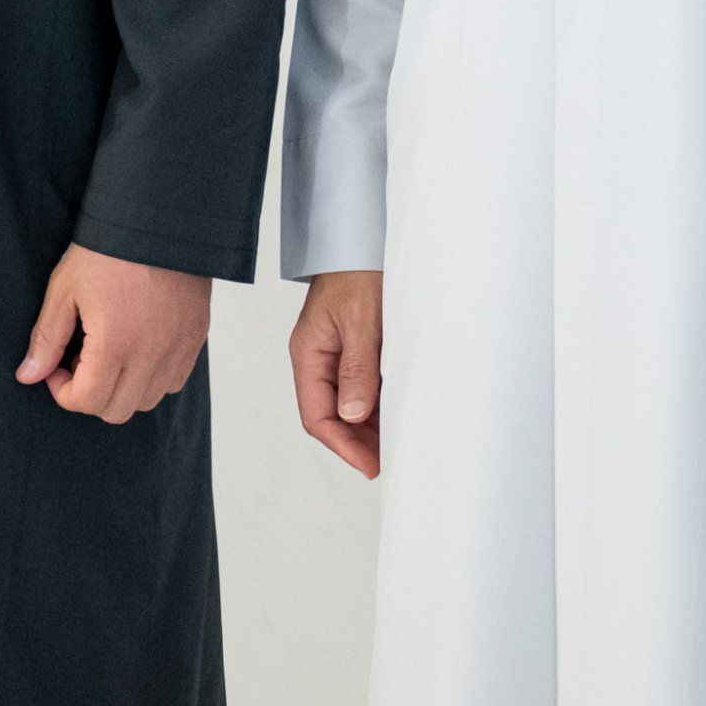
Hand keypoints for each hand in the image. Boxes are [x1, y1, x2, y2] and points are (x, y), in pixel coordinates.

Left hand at [17, 244, 211, 424]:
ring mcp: (179, 347)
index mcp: (116, 343)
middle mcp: (152, 353)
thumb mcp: (65, 288)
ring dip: (123, 388)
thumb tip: (28, 376)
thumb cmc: (107, 249)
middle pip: (116, 411)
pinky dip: (153, 376)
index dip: (62, 391)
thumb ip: (47, 338)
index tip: (57, 364)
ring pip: (148, 400)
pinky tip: (137, 346)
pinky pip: (175, 380)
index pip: (87, 401)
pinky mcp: (196, 337)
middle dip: (90, 394)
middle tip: (81, 359)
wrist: (157, 217)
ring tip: (110, 352)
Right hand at [289, 270, 384, 474]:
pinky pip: (362, 388)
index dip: (341, 445)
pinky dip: (378, 406)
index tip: (369, 464)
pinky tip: (397, 416)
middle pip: (330, 416)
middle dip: (357, 442)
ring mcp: (336, 357)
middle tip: (388, 461)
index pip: (316, 416)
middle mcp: (318, 360)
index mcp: (308, 354)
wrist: (364, 241)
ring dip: (369, 428)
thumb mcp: (361, 321)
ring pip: (348, 406)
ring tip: (396, 445)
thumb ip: (357, 368)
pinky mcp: (355, 351)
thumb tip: (352, 415)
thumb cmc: (357, 273)